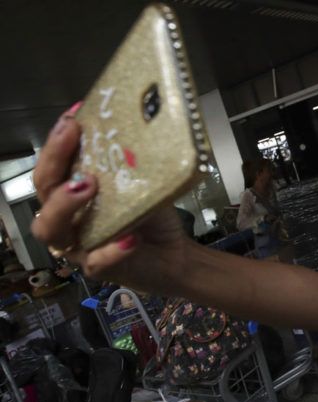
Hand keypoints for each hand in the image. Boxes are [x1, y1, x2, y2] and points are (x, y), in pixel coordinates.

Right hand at [31, 106, 189, 292]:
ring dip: (66, 204)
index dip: (56, 142)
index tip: (72, 117)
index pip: (52, 167)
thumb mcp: (141, 185)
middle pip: (44, 192)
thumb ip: (129, 165)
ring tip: (88, 186)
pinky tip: (129, 239)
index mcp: (72, 195)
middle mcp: (67, 219)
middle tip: (72, 140)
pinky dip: (111, 249)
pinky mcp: (98, 269)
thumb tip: (136, 128)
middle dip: (54, 163)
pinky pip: (96, 261)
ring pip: (52, 229)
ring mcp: (79, 246)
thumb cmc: (151, 218)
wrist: (174, 255)